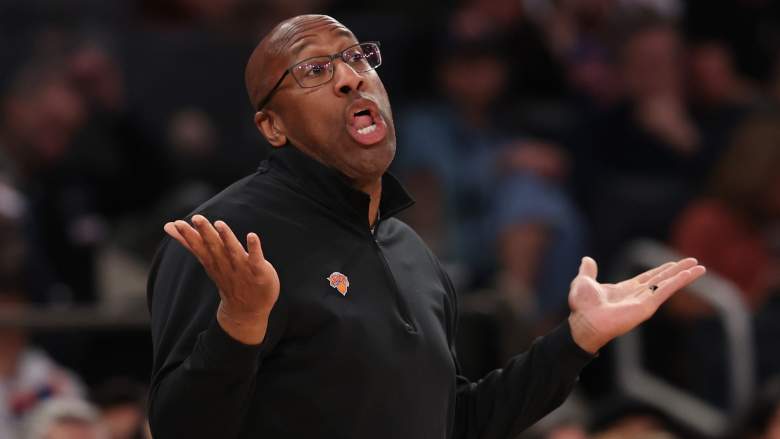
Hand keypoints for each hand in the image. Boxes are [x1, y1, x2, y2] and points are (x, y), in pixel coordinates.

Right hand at [164, 215, 279, 343]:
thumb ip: (192, 244)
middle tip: (196, 218)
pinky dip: (254, 248)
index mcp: (213, 262)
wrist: (247, 312)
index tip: (175, 224)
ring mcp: (243, 269)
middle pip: (214, 247)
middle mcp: (226, 265)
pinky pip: (256, 259)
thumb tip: (169, 226)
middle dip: (205, 233)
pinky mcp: (260, 272)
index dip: (188, 236)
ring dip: (226, 238)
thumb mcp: (208, 262)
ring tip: (219, 223)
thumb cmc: (226, 279)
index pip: (199, 248)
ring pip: (233, 251)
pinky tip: (252, 235)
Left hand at [567, 256, 705, 353]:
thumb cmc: (582, 306)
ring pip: (668, 284)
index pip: (648, 277)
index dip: (661, 270)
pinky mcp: (647, 306)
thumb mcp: (583, 282)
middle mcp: (638, 295)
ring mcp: (644, 301)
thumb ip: (588, 271)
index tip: (674, 264)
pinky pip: (666, 290)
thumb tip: (586, 260)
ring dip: (684, 276)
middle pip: (662, 280)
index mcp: (625, 289)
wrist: (584, 320)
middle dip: (677, 271)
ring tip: (700, 268)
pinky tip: (691, 274)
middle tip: (693, 262)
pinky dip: (679, 281)